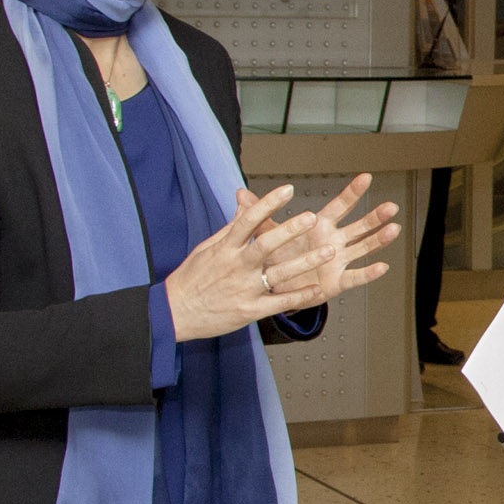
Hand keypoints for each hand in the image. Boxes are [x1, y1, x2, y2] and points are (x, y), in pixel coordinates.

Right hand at [163, 182, 300, 341]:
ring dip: (305, 262)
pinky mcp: (249, 310)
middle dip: (290, 230)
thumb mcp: (207, 248)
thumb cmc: (191, 279)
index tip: (287, 190)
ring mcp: (243, 289)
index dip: (268, 204)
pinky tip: (316, 290)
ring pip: (278, 273)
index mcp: (225, 248)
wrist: (175, 312)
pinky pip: (278, 302)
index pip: (248, 220)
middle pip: (265, 244)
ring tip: (329, 251)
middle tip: (312, 218)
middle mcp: (235, 266)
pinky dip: (298, 297)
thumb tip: (244, 206)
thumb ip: (230, 228)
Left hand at [248, 172, 401, 311]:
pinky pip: (355, 276)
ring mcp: (337, 261)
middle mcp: (333, 241)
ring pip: (362, 247)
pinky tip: (382, 265)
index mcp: (319, 226)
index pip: (339, 206)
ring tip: (393, 230)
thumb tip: (240, 194)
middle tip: (391, 207)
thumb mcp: (266, 234)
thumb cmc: (273, 256)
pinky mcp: (336, 281)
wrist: (271, 287)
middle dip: (375, 216)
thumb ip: (257, 215)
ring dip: (378, 240)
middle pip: (358, 226)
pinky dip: (368, 272)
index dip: (352, 192)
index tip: (366, 177)